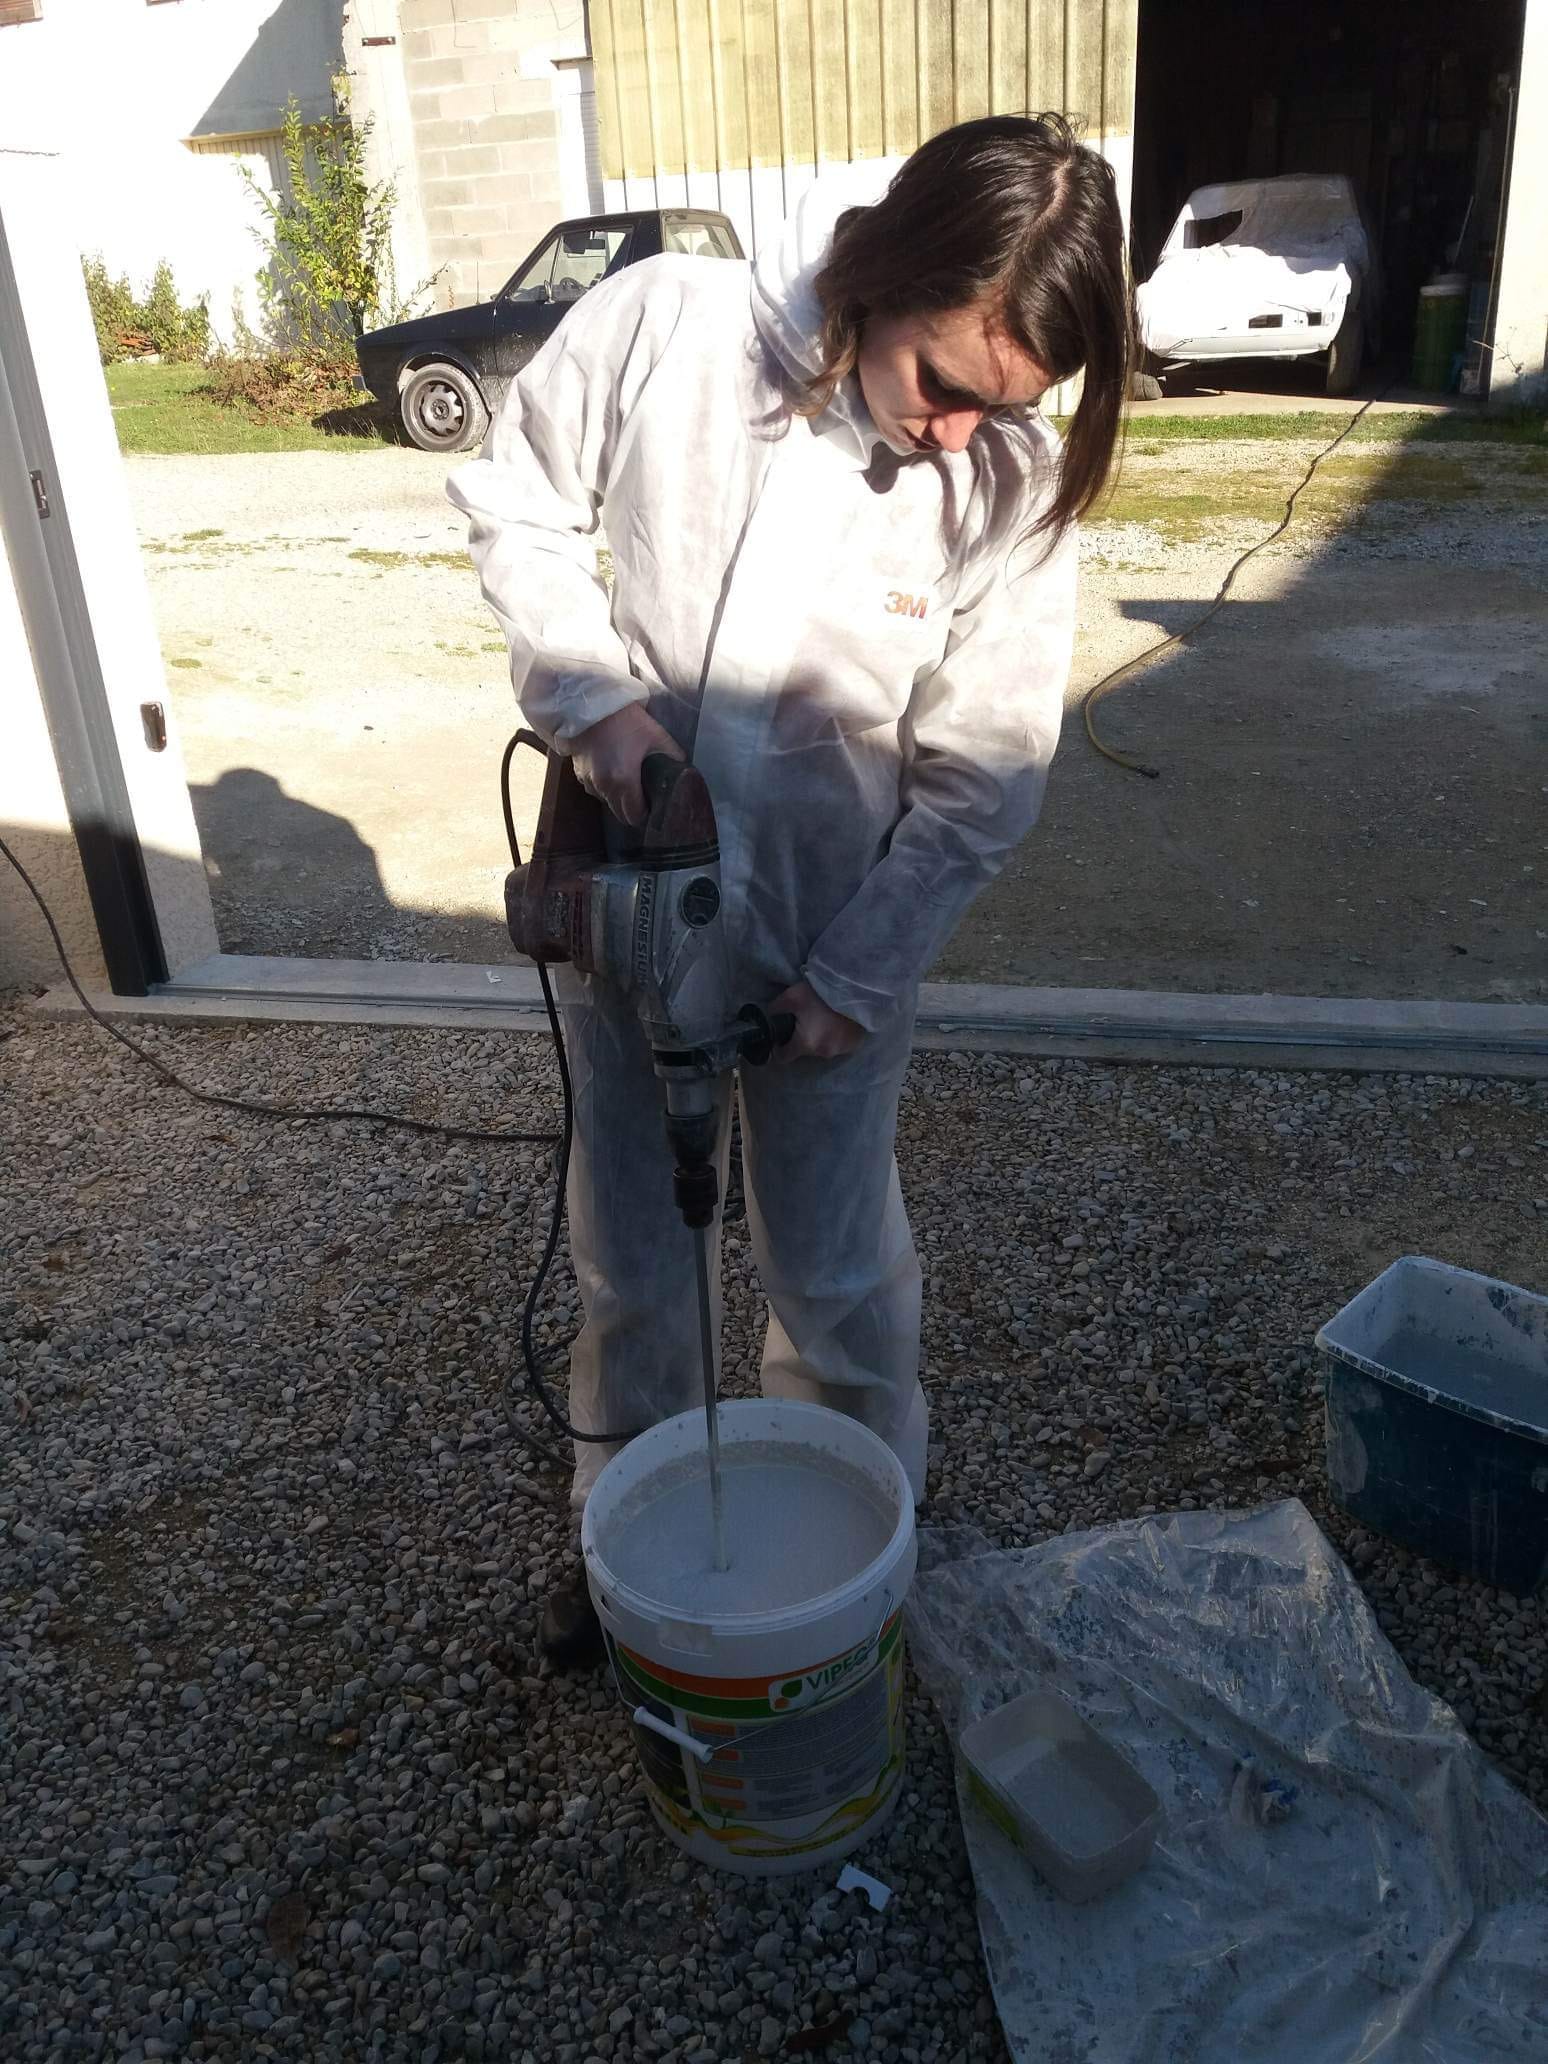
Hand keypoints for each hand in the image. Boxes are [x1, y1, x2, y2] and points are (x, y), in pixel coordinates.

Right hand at [571, 705, 683, 827]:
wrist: (593, 704)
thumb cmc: (627, 720)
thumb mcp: (657, 736)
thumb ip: (673, 757)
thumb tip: (684, 772)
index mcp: (624, 781)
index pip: (635, 816)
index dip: (647, 815)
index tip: (654, 808)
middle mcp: (604, 787)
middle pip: (621, 815)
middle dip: (633, 811)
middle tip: (645, 799)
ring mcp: (589, 781)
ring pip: (607, 803)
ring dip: (618, 799)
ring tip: (629, 783)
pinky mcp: (579, 774)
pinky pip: (595, 790)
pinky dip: (605, 788)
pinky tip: (613, 773)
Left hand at [769, 981, 864, 1061]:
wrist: (855, 989)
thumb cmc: (821, 994)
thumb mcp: (791, 997)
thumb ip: (775, 1009)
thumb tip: (768, 1016)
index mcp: (805, 1044)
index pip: (784, 1057)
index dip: (779, 1047)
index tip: (781, 1037)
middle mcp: (822, 1052)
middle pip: (804, 1051)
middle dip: (802, 1039)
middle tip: (805, 1020)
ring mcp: (841, 1051)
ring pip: (822, 1048)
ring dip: (820, 1038)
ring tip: (823, 1020)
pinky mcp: (854, 1046)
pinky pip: (838, 1045)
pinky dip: (835, 1037)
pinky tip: (837, 1023)